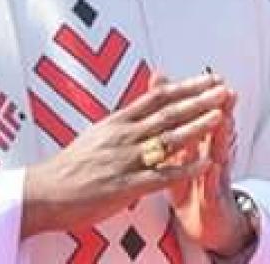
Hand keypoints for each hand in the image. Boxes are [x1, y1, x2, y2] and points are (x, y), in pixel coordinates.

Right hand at [21, 72, 231, 238]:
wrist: (45, 191)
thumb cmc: (69, 167)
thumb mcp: (96, 135)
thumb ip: (121, 122)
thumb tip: (138, 109)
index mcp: (117, 122)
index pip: (157, 98)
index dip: (185, 87)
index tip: (206, 79)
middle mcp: (124, 136)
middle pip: (168, 113)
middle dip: (199, 100)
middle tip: (223, 89)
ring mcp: (126, 160)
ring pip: (169, 139)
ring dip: (197, 127)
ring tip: (220, 115)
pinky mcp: (126, 186)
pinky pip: (163, 176)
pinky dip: (186, 169)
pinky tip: (205, 163)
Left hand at [163, 74, 254, 257]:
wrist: (205, 225)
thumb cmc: (189, 187)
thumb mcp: (179, 154)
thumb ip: (173, 124)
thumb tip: (160, 91)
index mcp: (198, 144)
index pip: (198, 116)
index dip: (201, 98)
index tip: (203, 77)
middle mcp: (209, 157)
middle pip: (215, 129)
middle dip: (218, 109)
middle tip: (224, 91)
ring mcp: (214, 178)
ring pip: (218, 154)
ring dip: (221, 136)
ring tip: (224, 119)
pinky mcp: (214, 201)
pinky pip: (212, 188)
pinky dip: (212, 177)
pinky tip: (212, 167)